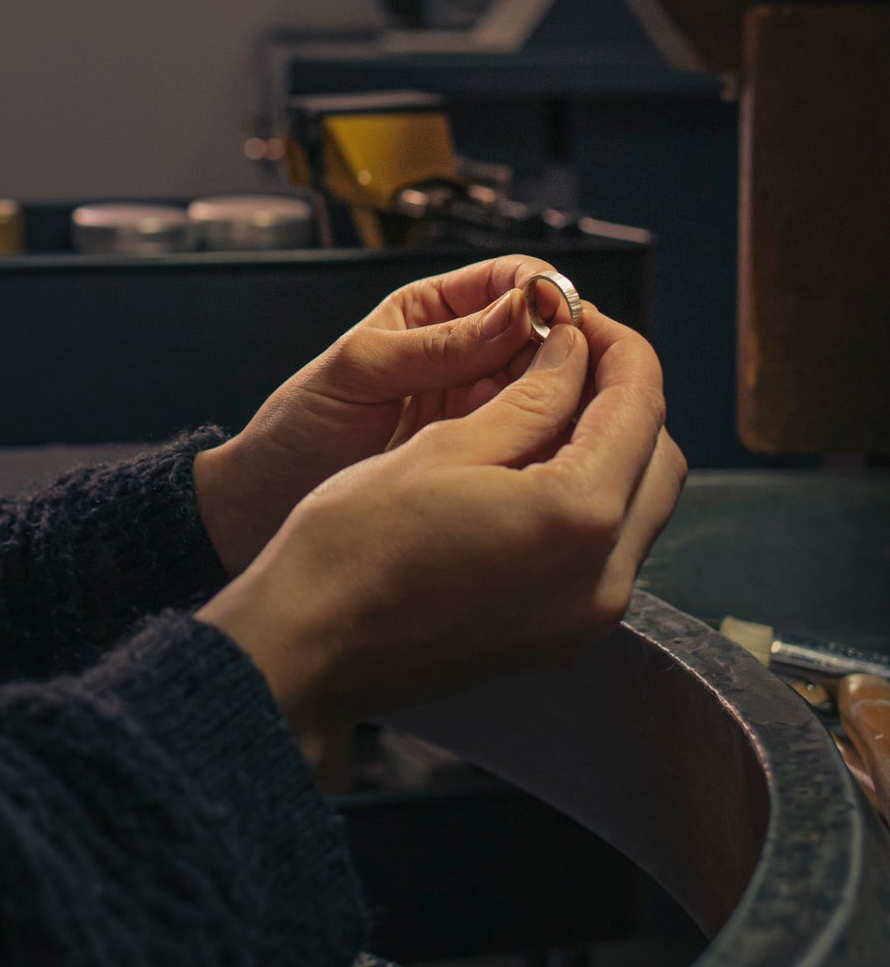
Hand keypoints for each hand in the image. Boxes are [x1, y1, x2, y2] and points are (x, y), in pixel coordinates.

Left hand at [192, 256, 566, 576]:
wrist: (263, 509)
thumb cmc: (295, 432)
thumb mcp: (358, 374)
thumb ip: (435, 346)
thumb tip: (519, 310)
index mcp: (431, 313)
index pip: (512, 280)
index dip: (547, 292)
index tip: (568, 319)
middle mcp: (466, 356)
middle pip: (547, 335)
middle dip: (574, 346)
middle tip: (592, 374)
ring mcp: (478, 409)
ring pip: (551, 388)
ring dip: (572, 396)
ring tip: (587, 416)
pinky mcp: (483, 458)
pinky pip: (534, 438)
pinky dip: (554, 440)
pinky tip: (562, 452)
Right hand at [197, 307, 685, 778]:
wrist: (309, 650)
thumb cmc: (356, 545)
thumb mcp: (445, 445)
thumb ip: (531, 395)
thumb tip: (574, 350)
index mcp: (579, 519)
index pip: (639, 406)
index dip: (618, 346)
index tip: (580, 316)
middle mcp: (602, 579)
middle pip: (657, 459)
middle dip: (625, 396)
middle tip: (567, 353)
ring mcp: (584, 619)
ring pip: (638, 507)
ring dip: (611, 447)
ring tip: (546, 404)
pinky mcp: (559, 638)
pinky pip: (607, 552)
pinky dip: (591, 497)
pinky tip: (535, 466)